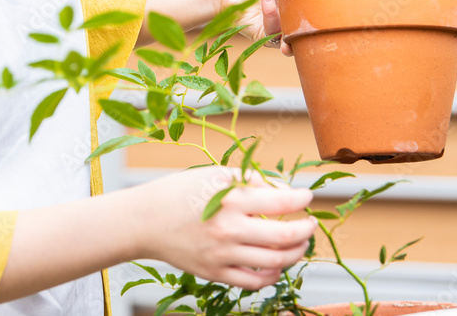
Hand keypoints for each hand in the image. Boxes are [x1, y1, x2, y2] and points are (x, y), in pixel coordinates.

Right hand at [136, 167, 317, 290]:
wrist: (145, 221)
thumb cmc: (181, 192)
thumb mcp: (215, 175)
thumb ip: (251, 181)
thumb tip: (285, 191)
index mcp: (230, 200)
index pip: (281, 203)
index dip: (301, 199)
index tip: (307, 196)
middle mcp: (229, 230)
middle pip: (285, 237)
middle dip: (306, 230)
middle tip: (311, 223)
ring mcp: (223, 255)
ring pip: (275, 262)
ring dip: (296, 253)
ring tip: (300, 243)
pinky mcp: (215, 274)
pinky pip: (254, 282)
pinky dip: (273, 274)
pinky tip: (276, 262)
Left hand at [218, 0, 325, 55]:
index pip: (324, 10)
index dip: (329, 10)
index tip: (335, 7)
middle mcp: (294, 15)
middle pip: (314, 29)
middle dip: (315, 26)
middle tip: (315, 16)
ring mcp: (280, 27)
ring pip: (297, 38)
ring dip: (293, 23)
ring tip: (282, 1)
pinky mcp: (264, 36)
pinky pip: (275, 36)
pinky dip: (272, 17)